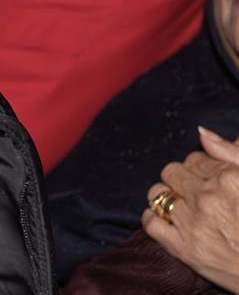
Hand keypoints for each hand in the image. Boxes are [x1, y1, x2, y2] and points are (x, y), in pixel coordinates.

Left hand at [143, 126, 238, 291]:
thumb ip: (232, 154)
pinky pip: (150, 223)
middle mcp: (207, 197)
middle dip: (181, 179)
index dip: (201, 169)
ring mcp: (192, 222)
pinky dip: (153, 218)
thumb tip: (201, 132)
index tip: (209, 180)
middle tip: (194, 193)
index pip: (195, 158)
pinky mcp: (183, 248)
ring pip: (158, 194)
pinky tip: (164, 220)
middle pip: (172, 172)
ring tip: (179, 205)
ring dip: (166, 197)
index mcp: (229, 178)